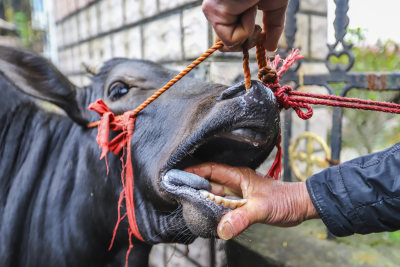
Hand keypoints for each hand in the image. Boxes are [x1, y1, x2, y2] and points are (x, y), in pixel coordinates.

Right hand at [185, 163, 318, 239]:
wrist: (299, 206)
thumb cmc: (284, 200)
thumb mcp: (261, 208)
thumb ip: (241, 218)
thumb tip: (222, 229)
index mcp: (238, 176)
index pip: (211, 169)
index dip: (194, 171)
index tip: (178, 175)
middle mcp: (236, 183)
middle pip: (209, 181)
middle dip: (193, 184)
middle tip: (177, 190)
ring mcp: (238, 193)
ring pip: (215, 194)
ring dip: (202, 197)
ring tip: (186, 202)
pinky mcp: (242, 204)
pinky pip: (223, 205)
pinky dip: (213, 209)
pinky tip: (206, 214)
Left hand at [202, 0, 287, 51]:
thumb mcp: (274, 7)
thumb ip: (273, 28)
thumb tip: (271, 49)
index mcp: (232, 7)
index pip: (232, 36)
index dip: (247, 41)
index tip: (261, 33)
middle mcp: (220, 10)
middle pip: (228, 44)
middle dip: (247, 41)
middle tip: (259, 26)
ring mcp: (214, 11)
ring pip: (229, 43)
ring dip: (248, 31)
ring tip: (253, 8)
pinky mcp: (213, 12)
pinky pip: (230, 38)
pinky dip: (246, 28)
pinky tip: (249, 8)